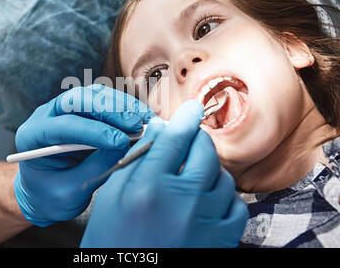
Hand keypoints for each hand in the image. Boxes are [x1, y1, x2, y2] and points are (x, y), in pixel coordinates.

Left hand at [14, 84, 154, 225]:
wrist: (44, 192)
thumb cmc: (51, 196)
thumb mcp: (69, 192)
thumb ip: (94, 169)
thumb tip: (124, 146)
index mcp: (33, 136)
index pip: (64, 125)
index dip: (94, 131)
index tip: (120, 142)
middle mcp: (47, 115)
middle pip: (78, 99)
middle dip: (110, 110)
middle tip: (136, 125)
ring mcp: (65, 109)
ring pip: (94, 95)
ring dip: (121, 105)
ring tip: (145, 120)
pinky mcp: (83, 110)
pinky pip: (105, 100)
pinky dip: (125, 107)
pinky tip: (142, 118)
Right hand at [80, 100, 248, 246]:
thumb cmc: (113, 239)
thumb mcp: (112, 196)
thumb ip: (135, 160)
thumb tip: (158, 129)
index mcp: (149, 188)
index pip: (175, 139)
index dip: (185, 118)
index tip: (192, 109)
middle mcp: (182, 202)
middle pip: (204, 151)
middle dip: (196, 141)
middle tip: (186, 144)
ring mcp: (206, 222)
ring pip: (223, 177)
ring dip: (208, 170)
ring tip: (191, 178)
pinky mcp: (221, 240)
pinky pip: (237, 206)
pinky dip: (224, 198)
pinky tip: (207, 200)